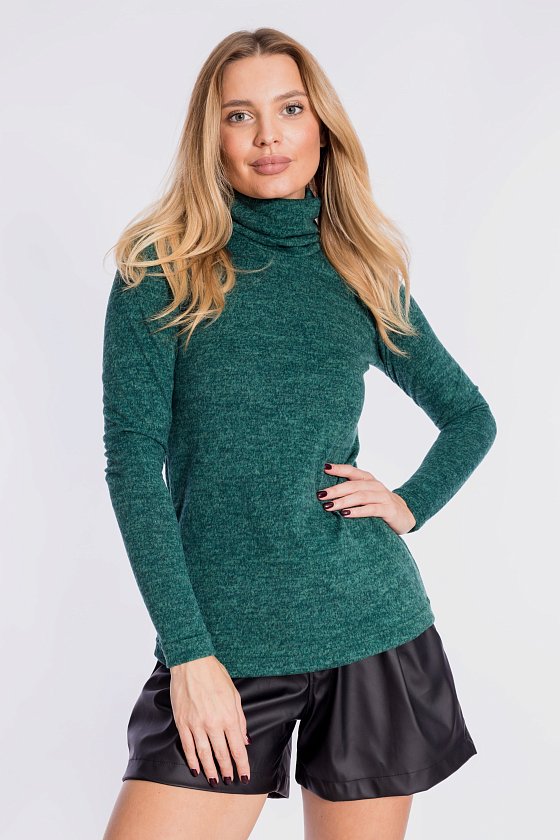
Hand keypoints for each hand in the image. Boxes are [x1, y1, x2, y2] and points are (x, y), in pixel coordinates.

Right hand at [169, 655, 250, 786]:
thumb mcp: (234, 695)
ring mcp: (196, 724)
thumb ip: (240, 720)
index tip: (244, 776)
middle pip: (221, 754)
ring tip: (214, 780)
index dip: (242, 764)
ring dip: (210, 770)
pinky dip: (192, 760)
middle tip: (230, 781)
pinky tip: (196, 768)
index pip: (237, 747)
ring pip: (204, 754)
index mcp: (228, 716)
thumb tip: (244, 740)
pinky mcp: (182, 722)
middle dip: (227, 770)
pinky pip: (187, 746)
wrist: (192, 662)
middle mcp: (213, 723)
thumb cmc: (215, 675)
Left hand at [317, 462, 415, 534]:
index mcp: (368, 480)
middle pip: (353, 485)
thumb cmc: (379, 504)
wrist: (405, 516)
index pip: (352, 471)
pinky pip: (371, 509)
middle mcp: (375, 485)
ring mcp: (383, 497)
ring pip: (361, 496)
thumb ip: (351, 491)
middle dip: (336, 489)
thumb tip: (325, 492)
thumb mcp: (366, 495)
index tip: (324, 468)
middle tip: (320, 495)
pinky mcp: (389, 510)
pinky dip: (357, 511)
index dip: (339, 468)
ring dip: (343, 501)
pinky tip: (345, 514)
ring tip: (329, 506)